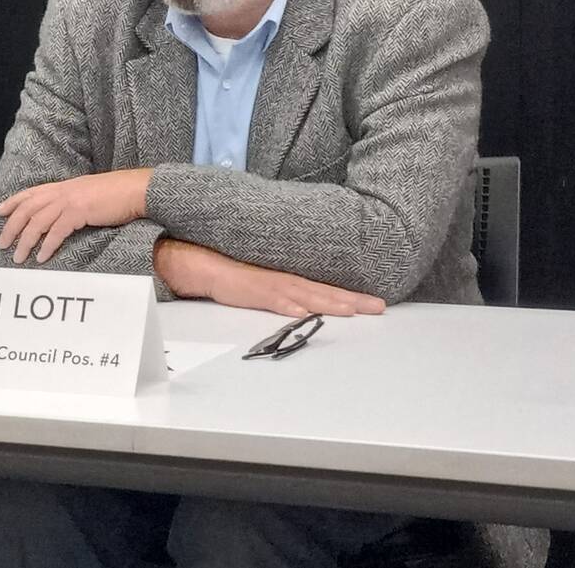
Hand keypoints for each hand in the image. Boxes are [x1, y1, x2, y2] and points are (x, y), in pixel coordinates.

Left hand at [0, 169, 151, 262]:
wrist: (136, 190)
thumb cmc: (116, 195)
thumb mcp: (88, 194)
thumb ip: (72, 201)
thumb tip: (60, 217)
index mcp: (63, 186)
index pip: (31, 193)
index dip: (13, 202)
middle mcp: (62, 191)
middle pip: (28, 208)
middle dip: (12, 226)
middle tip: (2, 243)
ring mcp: (70, 200)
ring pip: (38, 221)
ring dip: (25, 241)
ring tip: (18, 257)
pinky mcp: (80, 211)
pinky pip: (57, 231)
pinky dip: (47, 245)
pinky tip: (41, 257)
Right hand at [155, 238, 384, 316]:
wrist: (195, 261)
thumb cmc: (228, 271)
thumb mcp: (262, 281)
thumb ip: (284, 291)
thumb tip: (307, 305)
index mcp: (288, 278)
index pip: (325, 287)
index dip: (351, 295)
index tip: (377, 303)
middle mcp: (282, 279)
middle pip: (322, 290)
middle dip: (352, 300)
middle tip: (379, 307)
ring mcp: (265, 284)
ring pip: (303, 294)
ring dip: (327, 302)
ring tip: (352, 311)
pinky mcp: (247, 290)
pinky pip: (269, 299)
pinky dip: (286, 306)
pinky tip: (302, 313)